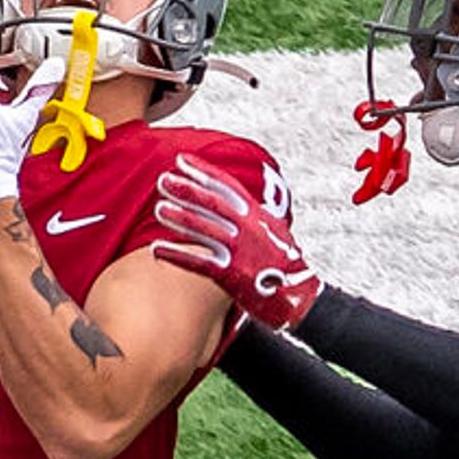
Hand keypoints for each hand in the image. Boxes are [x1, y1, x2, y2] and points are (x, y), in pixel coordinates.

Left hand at [151, 162, 320, 331]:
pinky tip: (157, 250)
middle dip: (187, 190)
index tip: (181, 161)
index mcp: (257, 216)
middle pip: (212, 203)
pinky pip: (199, 263)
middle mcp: (248, 229)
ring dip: (180, 218)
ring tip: (160, 209)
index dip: (203, 171)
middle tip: (163, 180)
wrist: (301, 297)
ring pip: (204, 229)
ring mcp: (239, 251)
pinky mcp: (232, 275)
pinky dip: (176, 255)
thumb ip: (257, 215)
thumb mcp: (276, 232)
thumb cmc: (287, 266)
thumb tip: (244, 201)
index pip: (227, 187)